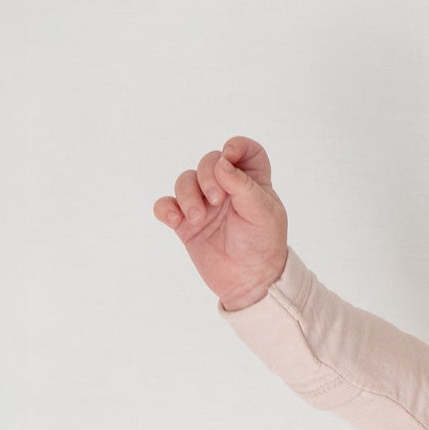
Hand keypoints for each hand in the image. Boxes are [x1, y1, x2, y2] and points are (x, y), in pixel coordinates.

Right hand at [152, 136, 290, 309]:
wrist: (250, 282)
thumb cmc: (263, 246)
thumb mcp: (263, 214)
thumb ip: (243, 185)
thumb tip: (221, 161)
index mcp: (252, 182)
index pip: (246, 151)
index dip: (238, 146)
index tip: (230, 155)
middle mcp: (227, 189)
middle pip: (209, 162)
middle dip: (207, 175)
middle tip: (215, 200)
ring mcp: (204, 204)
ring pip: (185, 181)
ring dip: (187, 195)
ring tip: (197, 218)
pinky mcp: (186, 223)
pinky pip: (166, 206)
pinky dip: (165, 209)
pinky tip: (174, 220)